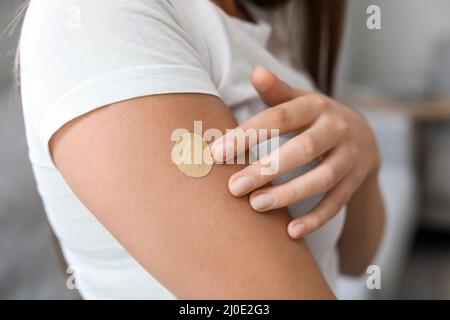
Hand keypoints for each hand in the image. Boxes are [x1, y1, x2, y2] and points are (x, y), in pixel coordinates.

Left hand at [210, 67, 380, 238]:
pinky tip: (290, 232)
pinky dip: (316, 218)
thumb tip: (255, 72)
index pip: (279, 117)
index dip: (248, 134)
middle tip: (233, 187)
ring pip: (322, 178)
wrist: (364, 136)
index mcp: (316, 106)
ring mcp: (350, 157)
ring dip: (289, 194)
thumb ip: (277, 92)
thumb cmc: (317, 118)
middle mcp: (337, 129)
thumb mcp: (301, 100)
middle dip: (267, 168)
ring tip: (255, 205)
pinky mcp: (355, 182)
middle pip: (303, 149)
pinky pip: (337, 203)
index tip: (217, 153)